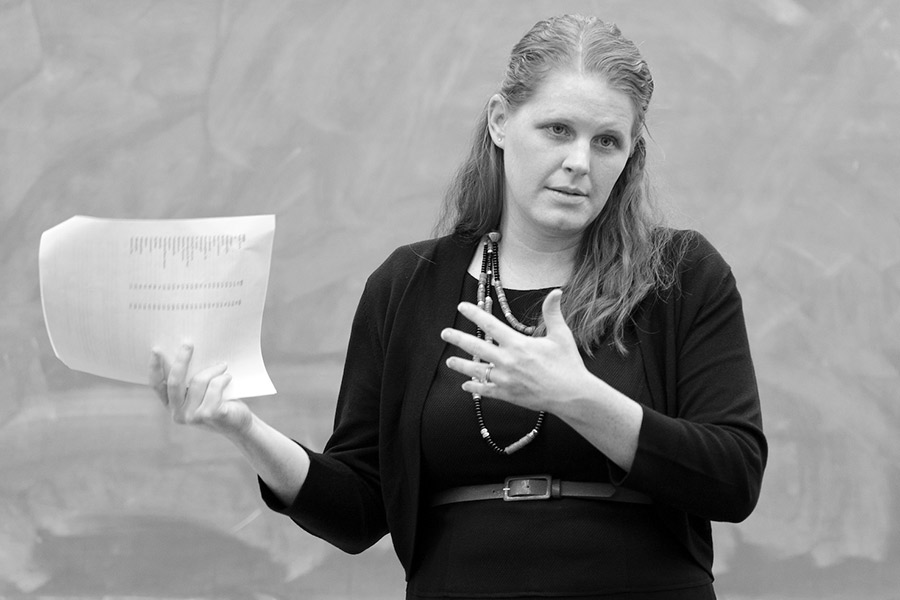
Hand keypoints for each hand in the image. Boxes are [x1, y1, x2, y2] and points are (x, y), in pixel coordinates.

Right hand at [149, 342, 251, 437]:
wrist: (238, 423)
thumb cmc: (218, 402)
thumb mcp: (200, 391)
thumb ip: (190, 379)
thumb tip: (187, 350)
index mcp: (171, 405)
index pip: (157, 385)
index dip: (154, 367)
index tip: (156, 349)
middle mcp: (178, 413)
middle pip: (175, 381)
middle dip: (181, 360)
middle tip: (188, 343)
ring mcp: (192, 417)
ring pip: (198, 381)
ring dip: (213, 369)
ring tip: (222, 366)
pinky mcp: (209, 415)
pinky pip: (214, 387)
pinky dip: (222, 378)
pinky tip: (228, 377)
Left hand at [440, 289, 594, 412]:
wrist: (572, 396)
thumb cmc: (568, 365)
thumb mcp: (562, 335)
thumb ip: (553, 313)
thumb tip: (556, 291)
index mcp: (518, 344)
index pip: (490, 325)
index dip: (475, 314)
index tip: (462, 306)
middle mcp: (508, 361)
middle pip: (476, 347)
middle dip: (458, 338)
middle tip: (444, 333)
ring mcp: (505, 379)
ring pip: (477, 371)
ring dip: (461, 365)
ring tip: (450, 361)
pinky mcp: (507, 395)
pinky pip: (486, 391)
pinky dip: (475, 388)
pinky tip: (465, 385)